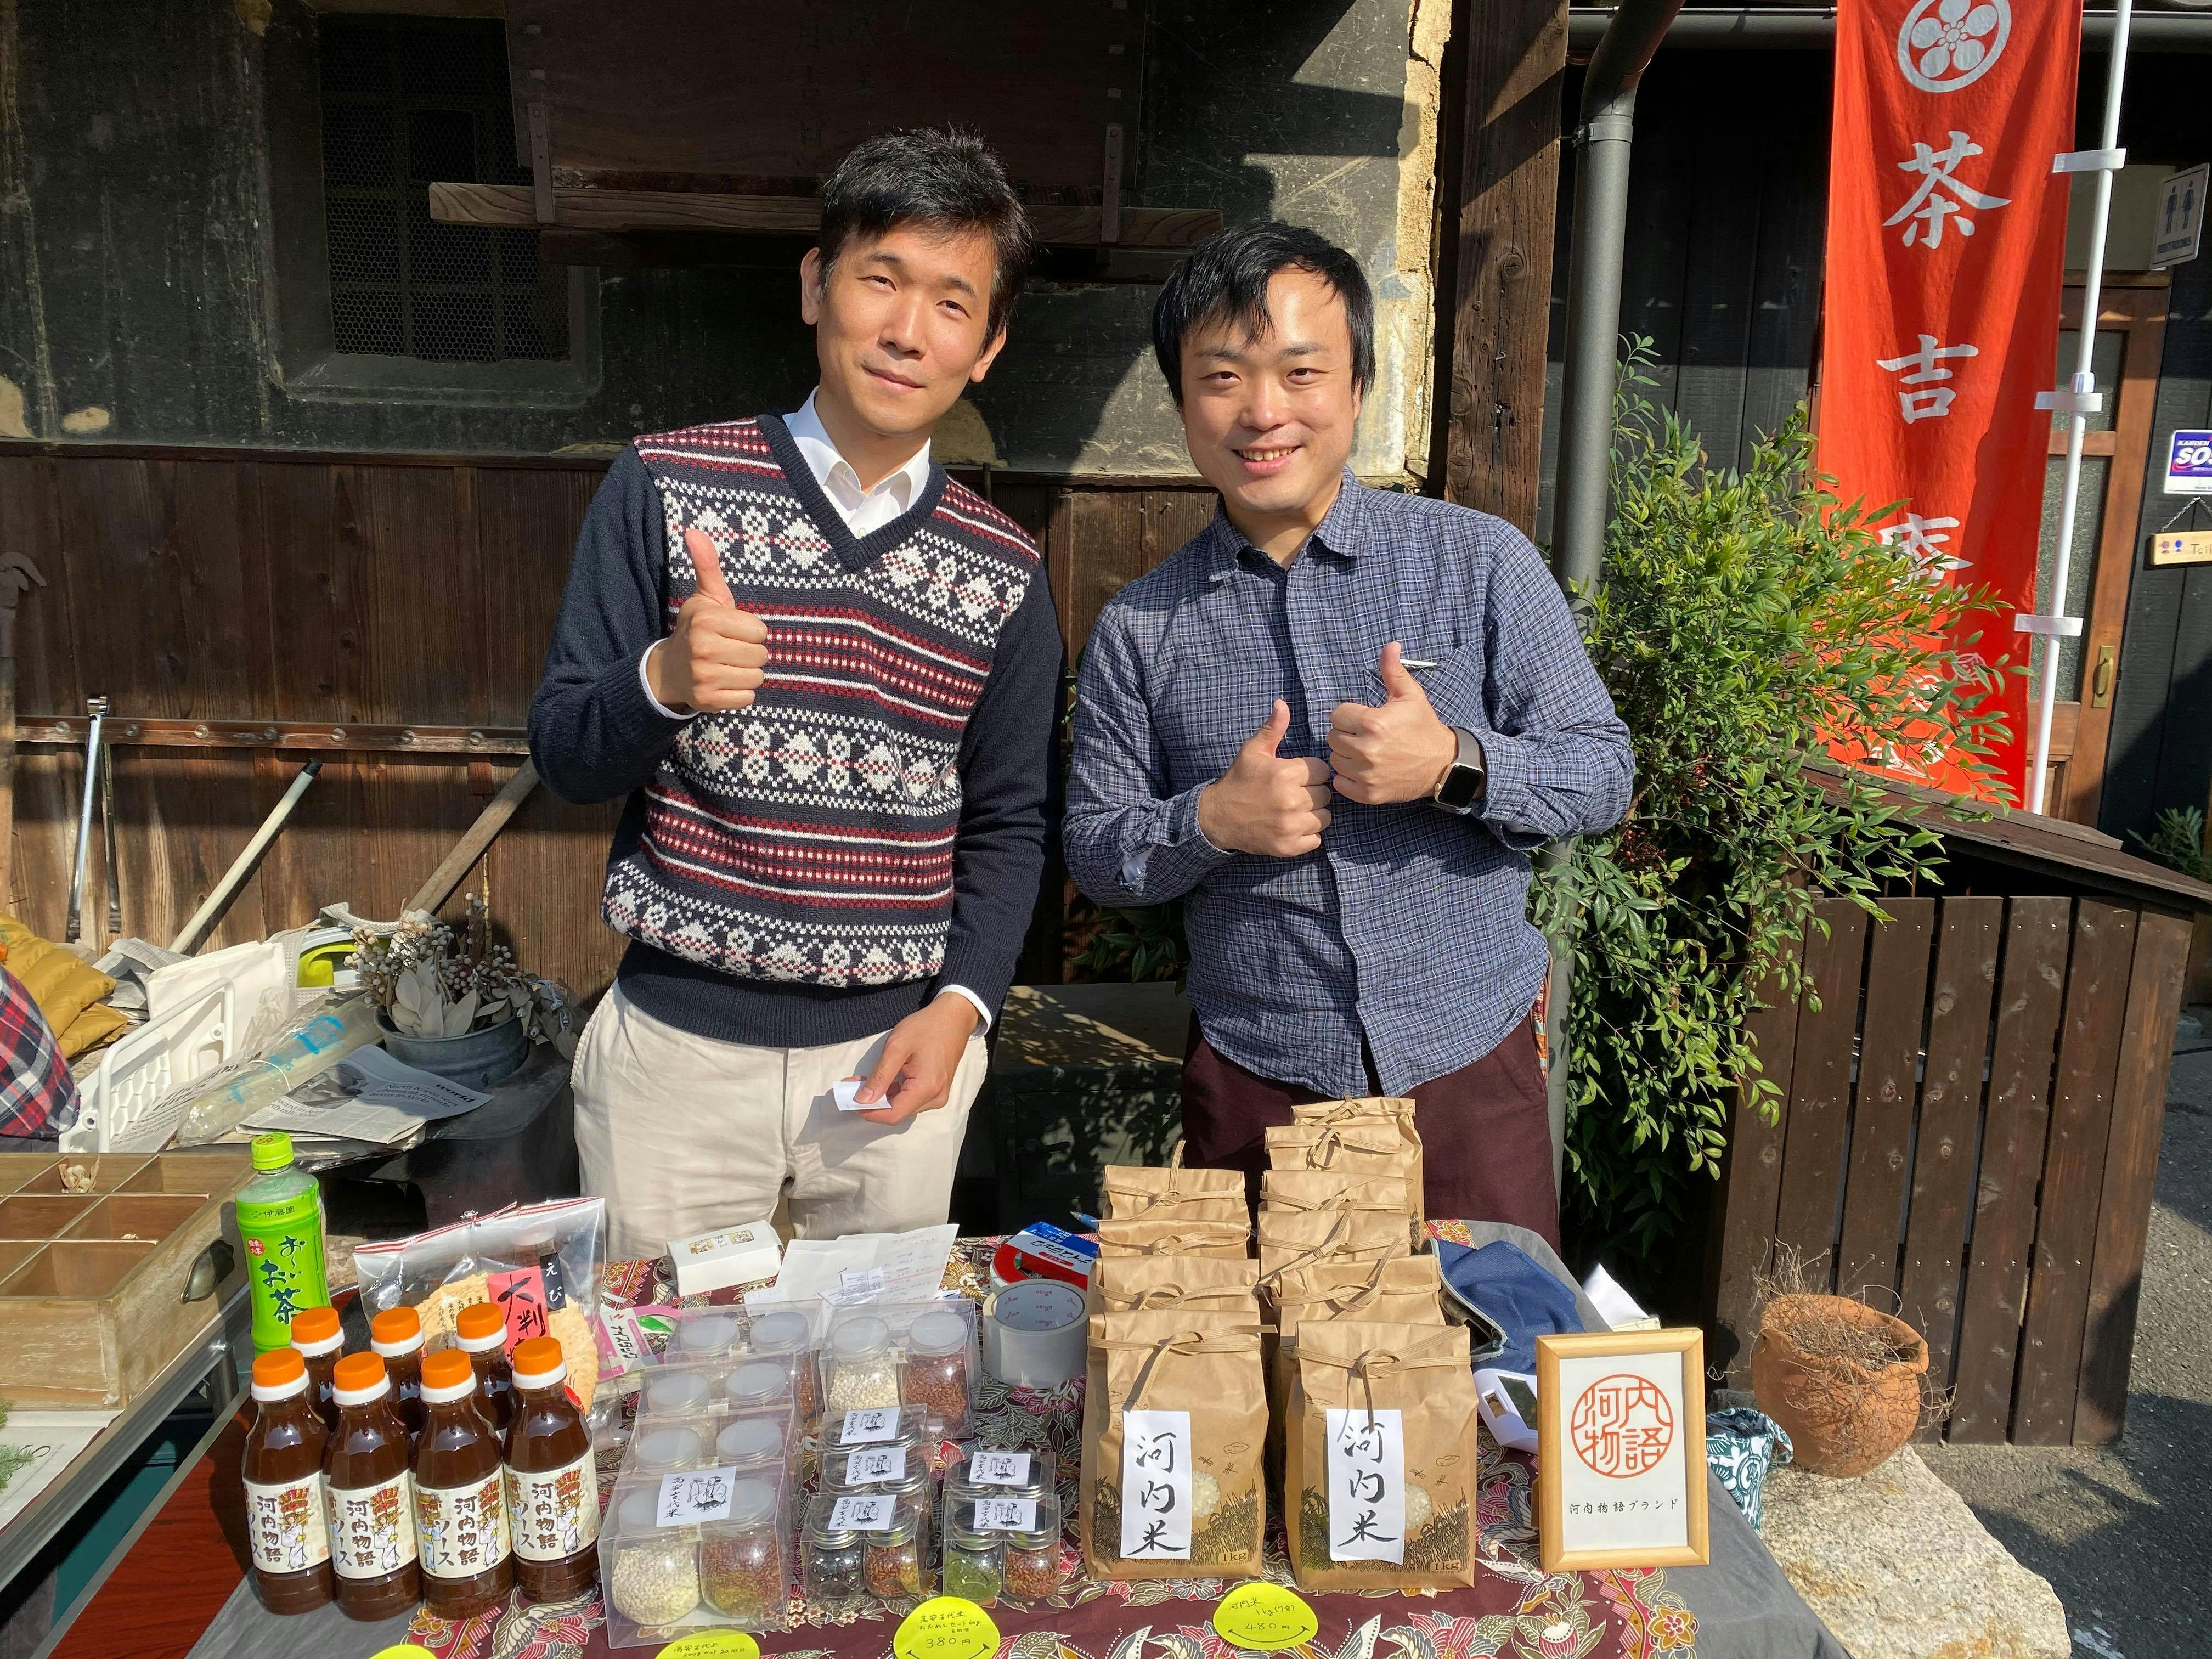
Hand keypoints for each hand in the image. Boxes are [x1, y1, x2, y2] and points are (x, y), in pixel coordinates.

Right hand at [647, 527, 769, 712]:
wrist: (671, 669)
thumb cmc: (698, 629)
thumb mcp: (705, 596)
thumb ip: (707, 565)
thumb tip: (693, 530)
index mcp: (707, 620)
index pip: (760, 631)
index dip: (750, 631)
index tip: (731, 631)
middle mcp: (703, 648)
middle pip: (762, 655)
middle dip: (750, 652)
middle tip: (729, 650)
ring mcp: (704, 677)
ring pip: (757, 677)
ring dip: (747, 673)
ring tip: (727, 666)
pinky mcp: (709, 701)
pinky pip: (748, 698)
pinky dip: (740, 693)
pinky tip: (724, 682)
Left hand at [850, 994, 982, 1124]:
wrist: (953, 1018)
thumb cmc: (925, 1027)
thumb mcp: (897, 1047)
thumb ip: (880, 1076)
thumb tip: (862, 1101)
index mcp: (926, 1088)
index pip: (892, 1115)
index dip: (868, 1111)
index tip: (850, 1098)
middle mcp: (935, 1099)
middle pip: (897, 1113)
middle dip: (872, 1103)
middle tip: (853, 1085)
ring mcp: (938, 1096)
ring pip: (903, 1108)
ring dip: (882, 1098)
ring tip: (864, 1081)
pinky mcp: (937, 1091)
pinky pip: (911, 1101)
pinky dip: (894, 1094)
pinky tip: (883, 1081)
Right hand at [1196, 700, 1331, 856]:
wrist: (1218, 818)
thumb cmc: (1239, 781)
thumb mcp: (1252, 751)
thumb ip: (1273, 729)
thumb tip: (1282, 703)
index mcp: (1285, 773)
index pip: (1322, 770)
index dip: (1312, 772)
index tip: (1297, 776)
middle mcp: (1291, 800)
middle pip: (1326, 794)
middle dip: (1314, 792)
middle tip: (1295, 793)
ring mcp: (1291, 825)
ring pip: (1325, 817)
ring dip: (1315, 814)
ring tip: (1296, 810)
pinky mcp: (1289, 846)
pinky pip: (1317, 838)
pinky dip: (1309, 834)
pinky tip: (1293, 826)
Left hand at [1328, 642, 1457, 804]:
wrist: (1442, 765)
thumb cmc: (1423, 727)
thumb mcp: (1410, 696)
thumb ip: (1393, 671)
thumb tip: (1390, 645)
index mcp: (1373, 723)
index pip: (1337, 715)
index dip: (1349, 715)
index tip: (1365, 719)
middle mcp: (1366, 750)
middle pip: (1332, 737)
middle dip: (1346, 734)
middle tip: (1366, 735)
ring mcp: (1366, 775)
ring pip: (1335, 759)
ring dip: (1346, 755)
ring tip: (1366, 752)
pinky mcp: (1366, 794)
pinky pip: (1339, 782)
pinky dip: (1348, 777)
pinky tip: (1365, 769)